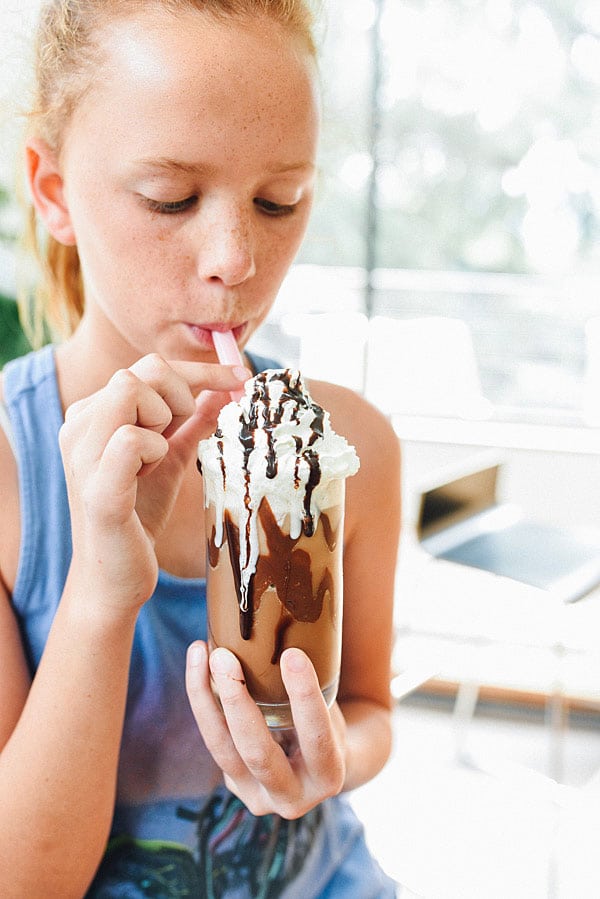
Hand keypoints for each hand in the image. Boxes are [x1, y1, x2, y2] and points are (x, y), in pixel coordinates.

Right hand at [59, 354, 248, 615]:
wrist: (115, 577)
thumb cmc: (139, 515)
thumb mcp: (170, 457)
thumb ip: (193, 420)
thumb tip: (226, 386)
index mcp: (93, 415)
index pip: (148, 367)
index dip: (200, 369)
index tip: (240, 375)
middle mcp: (79, 425)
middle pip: (143, 370)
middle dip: (181, 396)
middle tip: (180, 435)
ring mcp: (83, 454)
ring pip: (130, 389)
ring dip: (162, 421)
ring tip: (155, 460)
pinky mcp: (97, 486)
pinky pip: (132, 439)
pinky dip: (154, 450)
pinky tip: (148, 474)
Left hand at [185, 642, 346, 818]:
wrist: (320, 767)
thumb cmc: (330, 726)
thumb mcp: (332, 712)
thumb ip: (312, 689)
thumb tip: (286, 628)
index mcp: (328, 777)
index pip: (316, 738)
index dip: (304, 698)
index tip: (293, 655)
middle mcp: (291, 798)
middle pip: (257, 752)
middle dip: (237, 702)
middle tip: (223, 656)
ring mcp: (258, 797)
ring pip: (222, 749)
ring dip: (206, 699)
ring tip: (201, 653)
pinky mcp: (235, 785)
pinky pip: (214, 740)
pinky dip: (204, 701)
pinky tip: (198, 665)